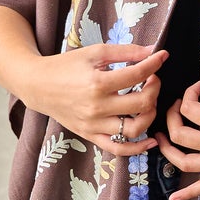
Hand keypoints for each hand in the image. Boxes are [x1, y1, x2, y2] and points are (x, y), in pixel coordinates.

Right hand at [26, 43, 167, 157]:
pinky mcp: (90, 135)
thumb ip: (125, 51)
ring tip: (148, 102)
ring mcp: (93, 125)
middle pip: (141, 104)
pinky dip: (137, 149)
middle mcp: (97, 107)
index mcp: (98, 82)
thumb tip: (152, 51)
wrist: (38, 85)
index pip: (137, 74)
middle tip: (152, 79)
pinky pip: (117, 149)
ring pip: (134, 129)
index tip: (161, 57)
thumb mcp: (94, 52)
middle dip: (155, 88)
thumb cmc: (66, 66)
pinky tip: (150, 140)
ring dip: (150, 115)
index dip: (154, 64)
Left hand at [152, 66, 199, 199]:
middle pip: (179, 134)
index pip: (190, 109)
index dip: (189, 93)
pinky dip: (187, 193)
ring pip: (184, 162)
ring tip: (159, 138)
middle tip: (177, 105)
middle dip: (171, 116)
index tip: (198, 87)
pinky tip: (173, 198)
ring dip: (167, 150)